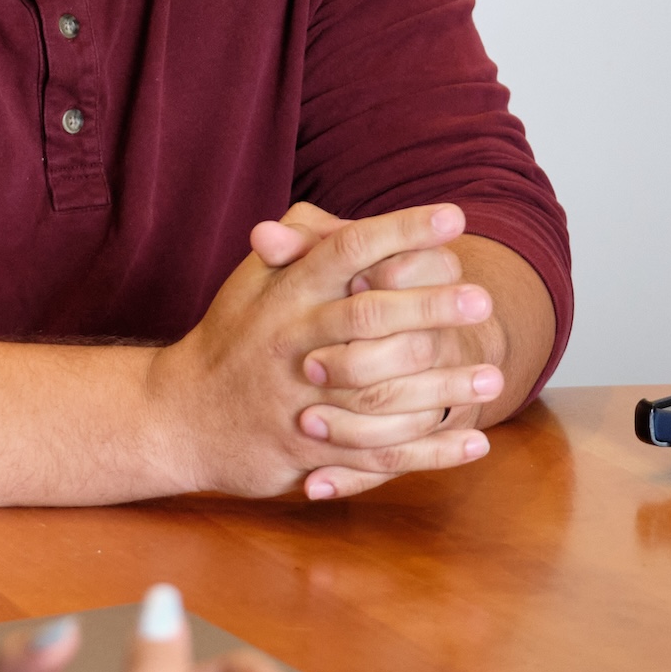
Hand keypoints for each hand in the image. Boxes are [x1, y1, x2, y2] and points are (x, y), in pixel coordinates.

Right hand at [146, 203, 496, 499]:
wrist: (177, 416)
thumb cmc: (228, 341)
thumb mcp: (250, 285)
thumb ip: (295, 248)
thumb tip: (329, 217)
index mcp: (284, 295)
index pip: (346, 250)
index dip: (400, 231)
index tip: (453, 217)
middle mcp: (291, 343)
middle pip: (367, 317)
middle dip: (429, 306)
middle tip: (482, 298)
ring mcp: (298, 400)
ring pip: (378, 392)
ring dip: (440, 386)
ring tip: (493, 376)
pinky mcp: (306, 452)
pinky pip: (377, 454)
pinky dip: (430, 452)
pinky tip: (474, 442)